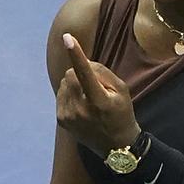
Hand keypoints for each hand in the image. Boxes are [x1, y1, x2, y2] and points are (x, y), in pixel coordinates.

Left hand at [56, 32, 140, 157]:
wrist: (116, 146)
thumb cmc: (122, 113)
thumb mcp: (122, 91)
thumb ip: (102, 73)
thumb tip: (83, 61)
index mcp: (99, 100)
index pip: (85, 72)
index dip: (76, 54)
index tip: (67, 37)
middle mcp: (80, 109)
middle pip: (70, 74)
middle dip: (80, 72)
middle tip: (95, 86)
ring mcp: (68, 115)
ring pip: (64, 83)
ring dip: (74, 83)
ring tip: (89, 98)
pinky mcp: (61, 119)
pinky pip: (61, 94)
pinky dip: (70, 94)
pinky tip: (81, 105)